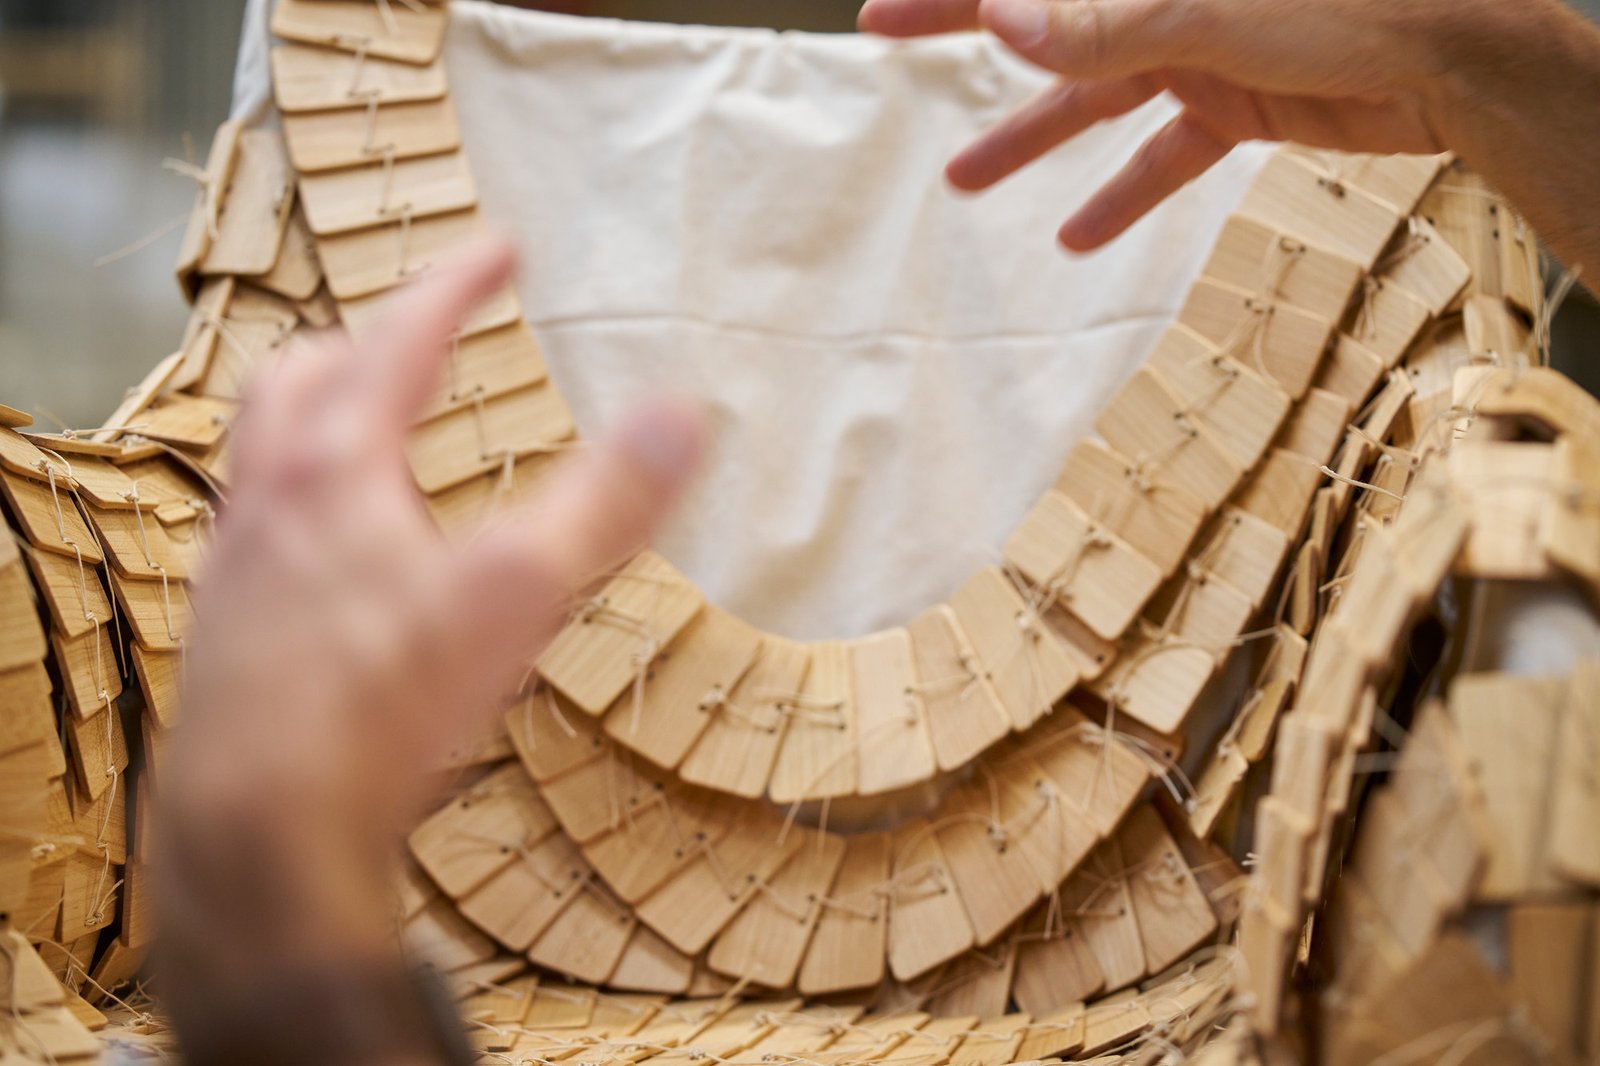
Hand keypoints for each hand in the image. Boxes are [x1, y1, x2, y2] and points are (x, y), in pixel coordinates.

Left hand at [158, 238, 704, 975]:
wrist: (259, 826)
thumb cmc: (382, 703)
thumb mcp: (519, 592)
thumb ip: (607, 500)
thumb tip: (685, 413)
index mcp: (337, 461)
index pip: (402, 335)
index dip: (459, 281)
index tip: (504, 248)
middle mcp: (269, 496)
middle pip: (302, 376)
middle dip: (368, 341)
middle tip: (423, 340)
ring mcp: (236, 565)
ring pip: (263, 453)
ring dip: (318, 419)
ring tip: (373, 438)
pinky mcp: (226, 633)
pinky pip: (254, 534)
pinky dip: (299, 508)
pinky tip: (337, 562)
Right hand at [857, 0, 1595, 258]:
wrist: (1455, 61)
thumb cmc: (1345, 7)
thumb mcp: (1209, 15)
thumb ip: (1103, 27)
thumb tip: (1001, 16)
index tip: (880, 17)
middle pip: (1049, 27)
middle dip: (971, 44)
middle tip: (898, 51)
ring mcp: (1198, 46)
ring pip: (1094, 98)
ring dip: (1031, 139)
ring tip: (963, 181)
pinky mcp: (1234, 101)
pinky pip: (1162, 153)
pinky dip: (1123, 195)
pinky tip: (1078, 239)